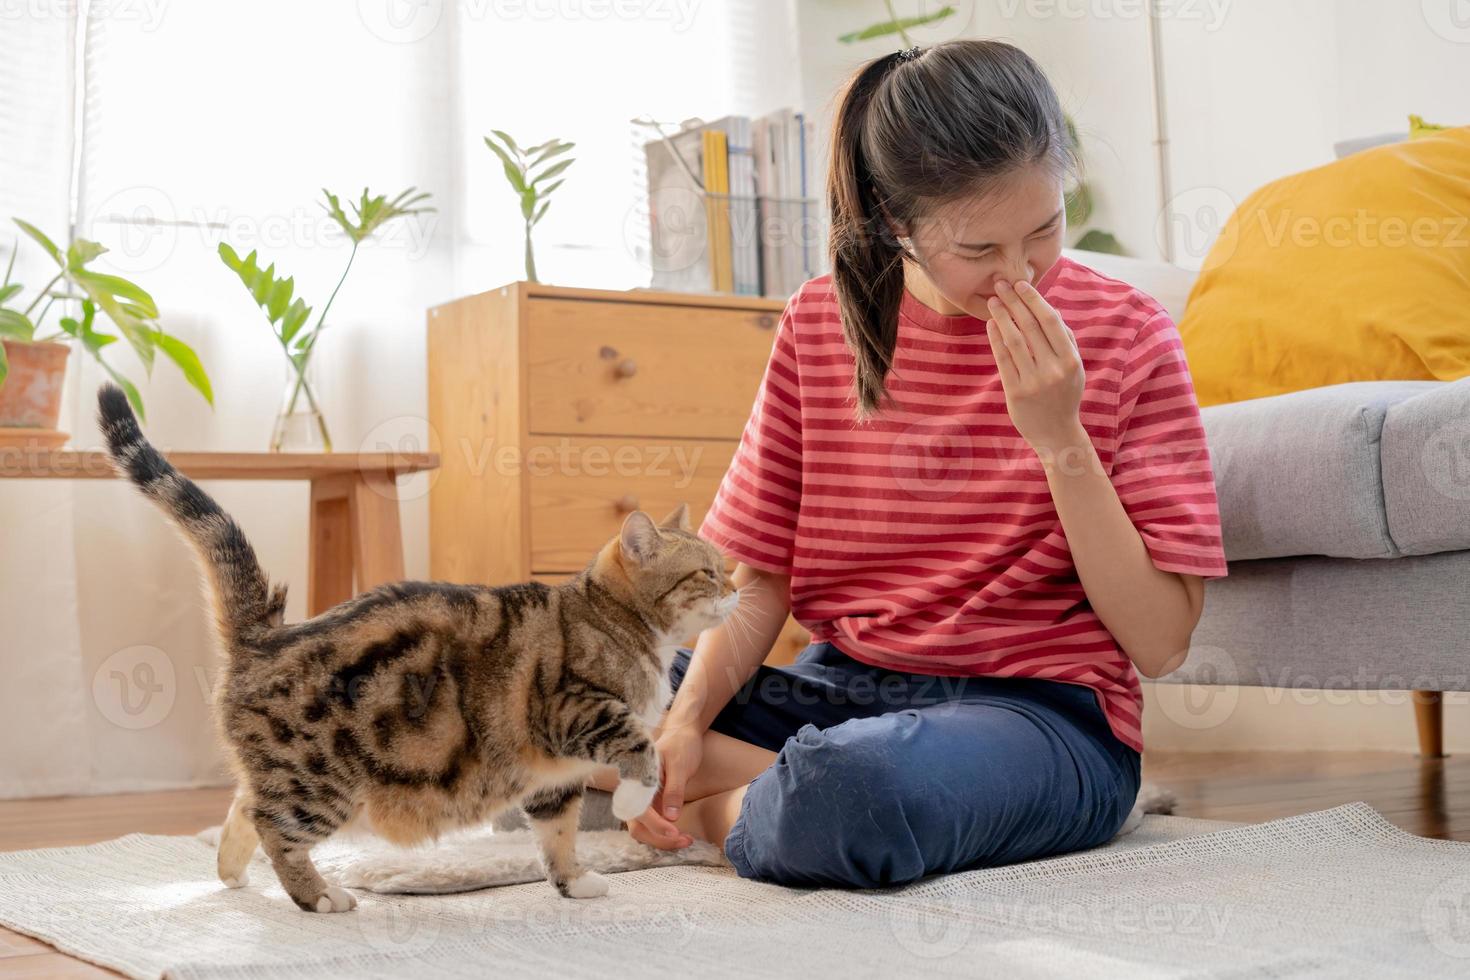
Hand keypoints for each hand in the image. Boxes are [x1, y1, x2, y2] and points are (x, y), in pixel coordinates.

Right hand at [624, 725, 702, 850]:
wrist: (683, 734)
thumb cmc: (680, 745)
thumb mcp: (680, 765)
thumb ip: (674, 790)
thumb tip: (671, 818)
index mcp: (637, 780)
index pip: (640, 811)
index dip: (655, 825)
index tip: (675, 832)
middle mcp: (635, 792)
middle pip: (638, 827)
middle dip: (659, 839)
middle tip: (686, 840)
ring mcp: (643, 799)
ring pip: (644, 830)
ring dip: (662, 840)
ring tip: (686, 840)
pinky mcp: (652, 803)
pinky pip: (653, 825)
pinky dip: (664, 835)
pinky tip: (680, 835)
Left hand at [985, 279, 1085, 451]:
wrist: (1056, 433)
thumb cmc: (1064, 394)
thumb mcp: (1075, 367)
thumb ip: (1065, 340)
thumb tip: (1050, 309)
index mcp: (1070, 360)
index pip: (1050, 321)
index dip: (1034, 300)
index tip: (1021, 284)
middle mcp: (1053, 369)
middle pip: (1030, 327)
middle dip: (1014, 302)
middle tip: (1000, 284)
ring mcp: (1034, 382)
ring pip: (1014, 340)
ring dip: (1001, 316)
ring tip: (993, 301)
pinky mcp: (1016, 392)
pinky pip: (1003, 359)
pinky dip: (995, 339)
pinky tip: (990, 325)